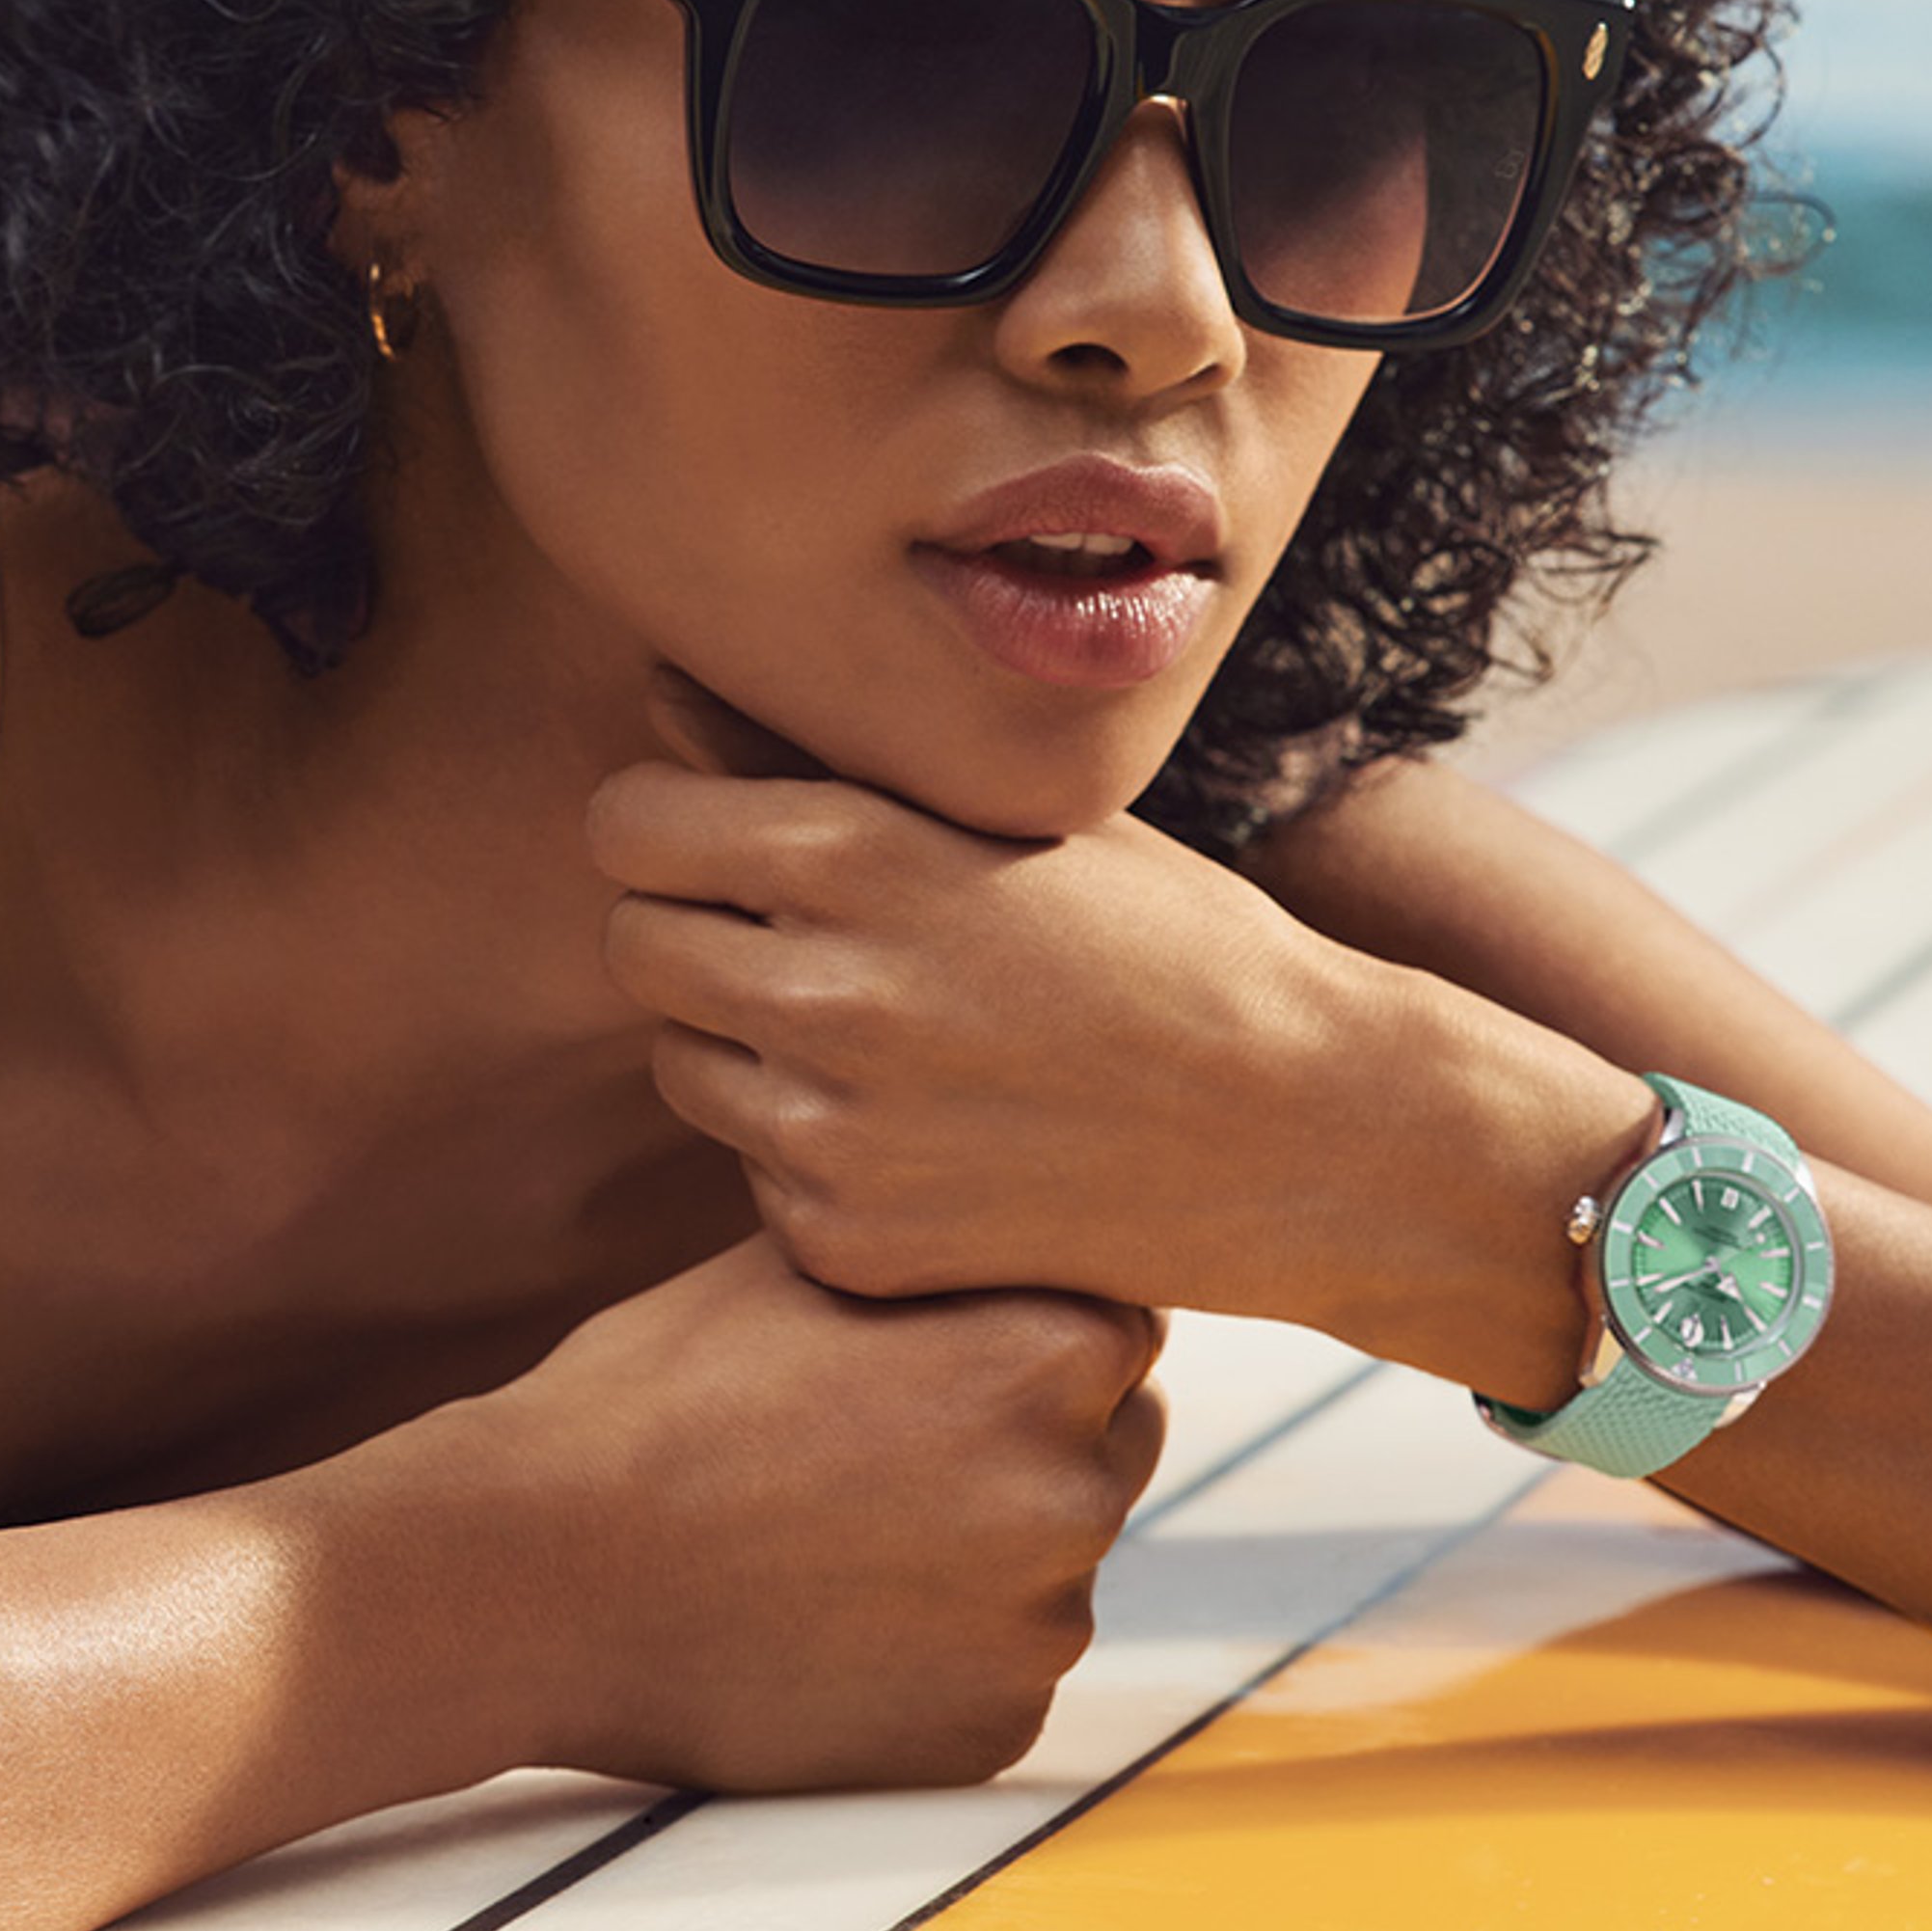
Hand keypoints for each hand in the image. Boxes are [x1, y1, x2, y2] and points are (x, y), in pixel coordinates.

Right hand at [475, 1236, 1164, 1791]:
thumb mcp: (800, 1260)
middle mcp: (1076, 1491)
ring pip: (1052, 1556)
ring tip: (829, 1524)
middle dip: (1028, 1429)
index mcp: (1049, 1351)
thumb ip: (935, 1241)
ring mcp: (1041, 1625)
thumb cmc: (657, 1393)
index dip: (1028, 1320)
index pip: (1121, 1318)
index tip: (941, 1340)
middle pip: (1110, 1438)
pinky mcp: (993, 1730)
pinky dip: (937, 1644)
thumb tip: (995, 1211)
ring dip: (980, 1540)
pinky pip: (997, 1664)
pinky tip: (825, 1612)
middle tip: (879, 1434)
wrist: (542, 1574)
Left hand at [585, 666, 1409, 1322]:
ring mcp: (828, 1132)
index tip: (724, 844)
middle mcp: (820, 991)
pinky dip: (814, 1155)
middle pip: (631, 944)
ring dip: (746, 1046)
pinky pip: (754, 1176)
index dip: (670, 830)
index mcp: (853, 852)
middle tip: (801, 943)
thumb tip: (659, 687)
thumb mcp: (1004, 816)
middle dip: (693, 934)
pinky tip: (930, 1133)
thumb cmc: (1163, 940)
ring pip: (682, 1064)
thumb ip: (810, 760)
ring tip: (885, 1035)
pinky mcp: (847, 1243)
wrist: (1304, 1131)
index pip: (627, 824)